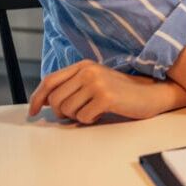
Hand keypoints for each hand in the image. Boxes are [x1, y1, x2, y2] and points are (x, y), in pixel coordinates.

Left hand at [28, 60, 168, 123]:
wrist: (152, 93)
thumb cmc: (122, 91)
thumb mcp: (95, 81)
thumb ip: (72, 85)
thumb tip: (45, 102)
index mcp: (84, 65)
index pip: (50, 81)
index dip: (37, 98)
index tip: (33, 111)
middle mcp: (89, 71)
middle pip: (55, 100)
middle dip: (62, 113)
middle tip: (78, 113)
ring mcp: (97, 83)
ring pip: (67, 110)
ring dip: (78, 116)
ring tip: (94, 110)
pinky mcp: (106, 97)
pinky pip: (83, 118)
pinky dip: (91, 120)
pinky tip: (103, 113)